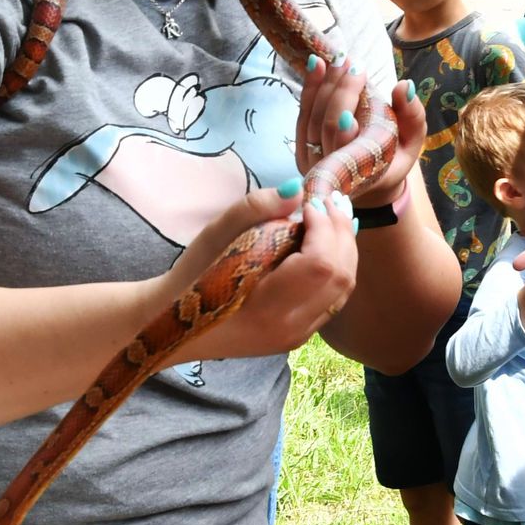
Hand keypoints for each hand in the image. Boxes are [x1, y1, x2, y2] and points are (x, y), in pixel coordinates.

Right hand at [160, 185, 358, 360]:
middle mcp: (289, 327)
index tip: (311, 202)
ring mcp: (298, 335)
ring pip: (343, 288)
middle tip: (331, 200)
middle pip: (340, 275)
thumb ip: (256, 208)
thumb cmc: (194, 275)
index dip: (325, 226)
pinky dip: (338, 267)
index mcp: (264, 305)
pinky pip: (334, 299)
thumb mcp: (216, 235)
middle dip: (341, 232)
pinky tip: (332, 242)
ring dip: (345, 248)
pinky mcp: (301, 335)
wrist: (179, 326)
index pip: (320, 263)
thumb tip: (297, 189)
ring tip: (335, 215)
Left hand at [296, 58, 424, 208]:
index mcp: (366, 175)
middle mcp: (335, 174)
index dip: (345, 129)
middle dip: (341, 91)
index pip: (351, 151)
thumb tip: (405, 86)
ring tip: (338, 60)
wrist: (369, 182)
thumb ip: (412, 117)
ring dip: (325, 84)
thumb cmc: (394, 158)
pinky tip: (315, 64)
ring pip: (313, 118)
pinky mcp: (302, 150)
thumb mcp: (412, 141)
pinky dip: (309, 88)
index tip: (352, 100)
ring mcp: (313, 163)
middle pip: (328, 126)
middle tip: (352, 64)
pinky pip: (302, 115)